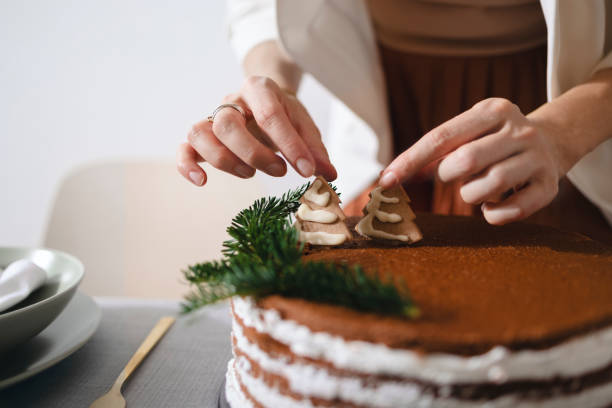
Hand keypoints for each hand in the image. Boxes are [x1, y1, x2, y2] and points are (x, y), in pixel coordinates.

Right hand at [177, 76, 336, 185]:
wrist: (264, 100)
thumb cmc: (285, 115)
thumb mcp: (305, 125)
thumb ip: (315, 149)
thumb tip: (329, 176)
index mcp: (260, 89)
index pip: (270, 114)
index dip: (289, 145)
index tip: (307, 170)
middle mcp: (232, 100)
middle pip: (227, 123)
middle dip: (254, 153)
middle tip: (279, 171)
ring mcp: (212, 117)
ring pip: (200, 133)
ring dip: (224, 160)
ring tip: (250, 174)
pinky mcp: (202, 137)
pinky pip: (185, 148)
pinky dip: (188, 165)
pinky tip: (203, 181)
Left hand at [380, 98, 564, 224]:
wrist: (554, 141)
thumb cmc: (494, 141)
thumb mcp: (471, 132)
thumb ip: (438, 150)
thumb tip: (393, 176)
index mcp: (493, 111)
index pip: (441, 137)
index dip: (410, 160)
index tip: (386, 181)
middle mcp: (518, 130)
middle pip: (464, 161)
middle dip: (447, 176)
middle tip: (455, 176)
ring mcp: (537, 157)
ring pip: (487, 185)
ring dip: (470, 195)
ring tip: (478, 188)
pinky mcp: (549, 186)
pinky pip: (510, 212)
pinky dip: (493, 215)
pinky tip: (493, 205)